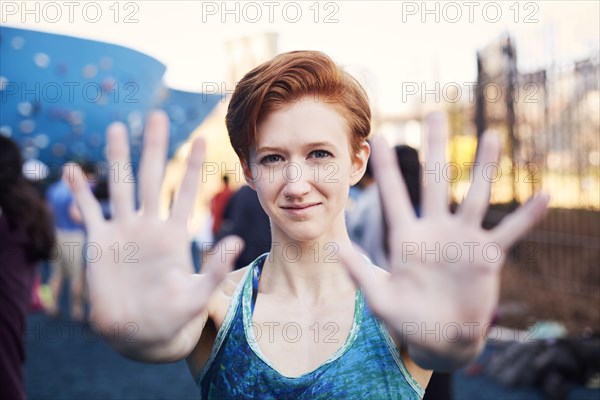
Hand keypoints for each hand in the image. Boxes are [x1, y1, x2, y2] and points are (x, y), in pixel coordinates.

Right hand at [66, 111, 240, 342]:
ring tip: (115, 127)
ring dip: (116, 158)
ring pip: (120, 186)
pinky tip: (73, 170)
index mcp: (174, 234)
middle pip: (152, 178)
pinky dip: (80, 192)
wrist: (141, 333)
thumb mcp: (198, 293)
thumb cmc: (174, 316)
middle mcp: (149, 226)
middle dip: (154, 147)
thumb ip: (216, 268)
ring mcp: (124, 231)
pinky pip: (89, 211)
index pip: (185, 192)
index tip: (202, 139)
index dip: (193, 166)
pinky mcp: (100, 243)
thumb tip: (237, 241)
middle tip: (157, 115)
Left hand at [339, 112, 549, 366]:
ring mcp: (462, 240)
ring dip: (484, 167)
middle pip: (435, 182)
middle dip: (435, 148)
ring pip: (474, 196)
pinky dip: (526, 216)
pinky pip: (510, 232)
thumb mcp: (380, 299)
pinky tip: (544, 195)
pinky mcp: (487, 256)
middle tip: (434, 113)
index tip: (377, 137)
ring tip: (491, 135)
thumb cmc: (406, 320)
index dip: (385, 168)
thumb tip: (334, 246)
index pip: (393, 195)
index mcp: (405, 238)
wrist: (440, 340)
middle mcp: (434, 230)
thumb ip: (359, 272)